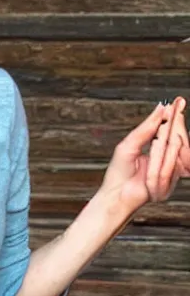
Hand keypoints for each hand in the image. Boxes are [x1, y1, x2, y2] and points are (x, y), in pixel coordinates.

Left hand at [98, 98, 186, 213]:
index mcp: (157, 147)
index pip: (171, 130)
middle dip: (171, 128)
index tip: (178, 101)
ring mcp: (171, 171)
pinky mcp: (171, 182)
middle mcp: (167, 158)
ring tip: (153, 149)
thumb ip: (146, 128)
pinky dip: (162, 166)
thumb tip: (160, 109)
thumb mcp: (130, 144)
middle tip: (171, 117)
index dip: (175, 117)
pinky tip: (153, 168)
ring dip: (163, 150)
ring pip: (177, 150)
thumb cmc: (118, 171)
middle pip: (178, 138)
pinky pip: (173, 167)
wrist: (116, 194)